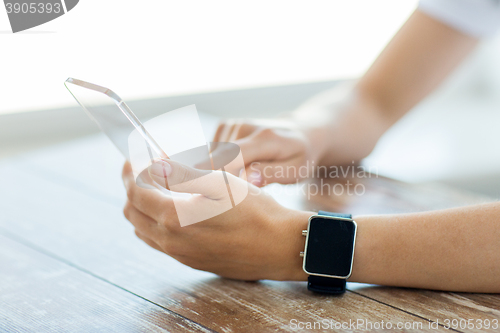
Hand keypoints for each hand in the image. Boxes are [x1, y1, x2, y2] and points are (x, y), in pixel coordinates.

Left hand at [122, 159, 309, 280]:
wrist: (279, 246)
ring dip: (143, 204)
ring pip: (143, 228)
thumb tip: (155, 166)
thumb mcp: (219, 182)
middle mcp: (170, 240)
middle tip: (148, 167)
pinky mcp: (190, 261)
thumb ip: (181, 174)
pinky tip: (174, 208)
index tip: (137, 156)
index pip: (135, 191)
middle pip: (133, 210)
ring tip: (160, 186)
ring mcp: (179, 254)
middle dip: (134, 185)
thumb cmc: (255, 211)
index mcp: (173, 217)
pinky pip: (159, 241)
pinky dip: (155, 221)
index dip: (132, 170)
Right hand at [212, 119, 315, 186]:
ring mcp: (233, 124)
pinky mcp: (225, 126)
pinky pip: (211, 152)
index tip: (215, 194)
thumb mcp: (295, 171)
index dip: (218, 176)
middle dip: (219, 179)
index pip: (231, 156)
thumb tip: (247, 179)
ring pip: (212, 158)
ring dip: (220, 172)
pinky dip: (219, 163)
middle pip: (217, 159)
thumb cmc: (299, 156)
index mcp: (265, 138)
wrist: (301, 132)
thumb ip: (271, 174)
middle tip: (236, 193)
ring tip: (242, 178)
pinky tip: (236, 167)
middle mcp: (245, 127)